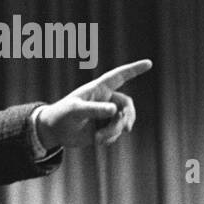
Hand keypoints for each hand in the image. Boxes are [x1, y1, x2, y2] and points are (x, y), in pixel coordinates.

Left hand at [35, 59, 151, 149]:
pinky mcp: (104, 127)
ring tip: (98, 138)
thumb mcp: (76, 111)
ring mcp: (106, 114)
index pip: (119, 76)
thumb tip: (114, 110)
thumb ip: (95, 110)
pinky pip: (116, 133)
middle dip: (128, 117)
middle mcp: (105, 100)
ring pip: (122, 121)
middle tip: (126, 129)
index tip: (149, 63)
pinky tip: (96, 140)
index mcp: (98, 89)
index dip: (134, 69)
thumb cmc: (62, 114)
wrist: (54, 132)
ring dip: (114, 131)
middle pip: (127, 105)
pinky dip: (109, 138)